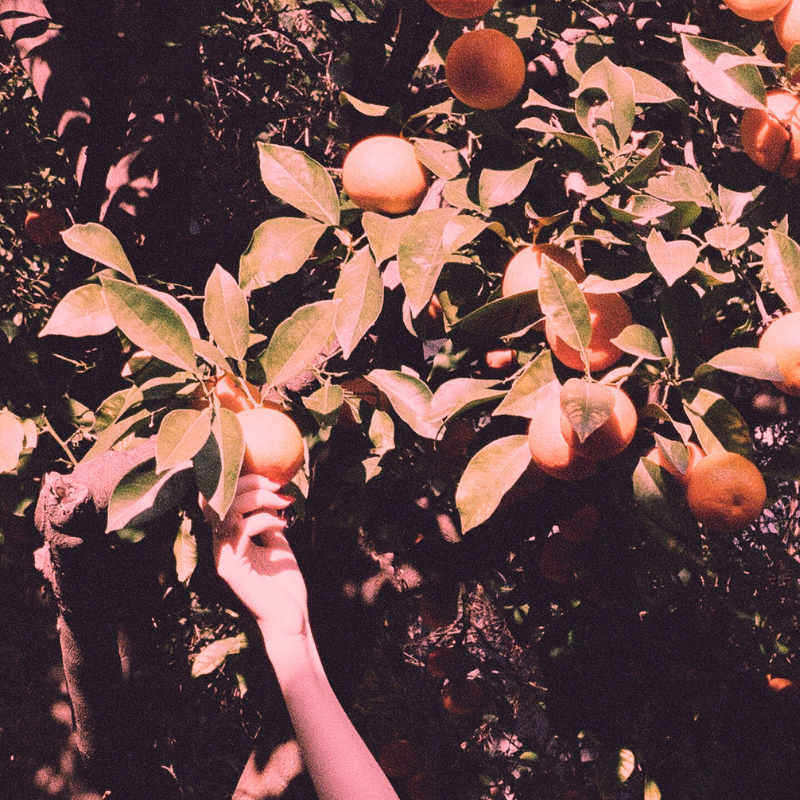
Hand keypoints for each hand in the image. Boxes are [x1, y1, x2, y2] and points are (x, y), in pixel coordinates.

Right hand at [200, 474, 307, 643]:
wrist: (290, 618)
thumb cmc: (284, 584)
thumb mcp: (278, 543)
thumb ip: (269, 520)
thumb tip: (272, 492)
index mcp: (229, 538)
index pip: (219, 499)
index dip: (237, 479)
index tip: (268, 474)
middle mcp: (220, 546)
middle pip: (219, 498)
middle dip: (249, 483)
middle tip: (276, 483)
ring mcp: (223, 557)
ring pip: (227, 510)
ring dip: (258, 498)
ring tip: (282, 502)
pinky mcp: (231, 568)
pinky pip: (241, 530)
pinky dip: (263, 519)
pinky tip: (282, 524)